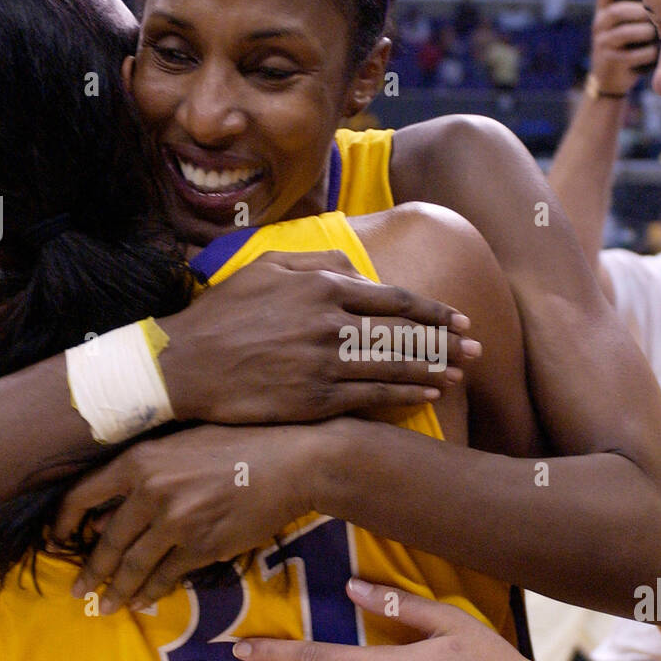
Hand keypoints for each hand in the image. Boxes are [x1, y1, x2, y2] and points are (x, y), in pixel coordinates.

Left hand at [54, 422, 319, 612]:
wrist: (289, 463)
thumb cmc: (237, 445)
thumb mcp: (181, 445)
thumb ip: (143, 473)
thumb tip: (107, 514)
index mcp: (139, 460)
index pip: (81, 496)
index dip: (63, 523)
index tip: (60, 541)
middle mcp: (151, 492)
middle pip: (106, 541)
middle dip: (90, 572)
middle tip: (79, 591)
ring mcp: (176, 522)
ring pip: (134, 565)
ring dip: (118, 590)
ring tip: (108, 606)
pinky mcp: (202, 547)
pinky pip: (167, 576)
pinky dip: (152, 591)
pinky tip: (145, 599)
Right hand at [160, 250, 478, 424]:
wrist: (184, 364)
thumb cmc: (224, 313)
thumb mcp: (266, 267)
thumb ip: (316, 262)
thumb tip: (356, 268)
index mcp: (321, 287)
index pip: (393, 299)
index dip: (432, 310)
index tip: (458, 318)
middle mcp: (329, 323)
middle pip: (403, 333)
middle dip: (445, 341)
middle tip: (477, 349)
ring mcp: (323, 363)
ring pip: (393, 366)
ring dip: (433, 369)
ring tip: (461, 374)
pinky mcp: (314, 398)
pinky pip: (371, 396)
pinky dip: (405, 394)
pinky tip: (428, 394)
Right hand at [588, 0, 659, 97]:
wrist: (610, 79)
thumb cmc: (626, 45)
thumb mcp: (625, 24)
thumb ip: (636, 6)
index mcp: (603, 11)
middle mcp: (599, 25)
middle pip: (617, 11)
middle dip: (642, 12)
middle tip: (660, 16)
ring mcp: (603, 44)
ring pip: (626, 33)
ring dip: (648, 32)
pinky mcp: (612, 62)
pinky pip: (634, 55)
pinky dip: (650, 53)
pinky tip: (657, 52)